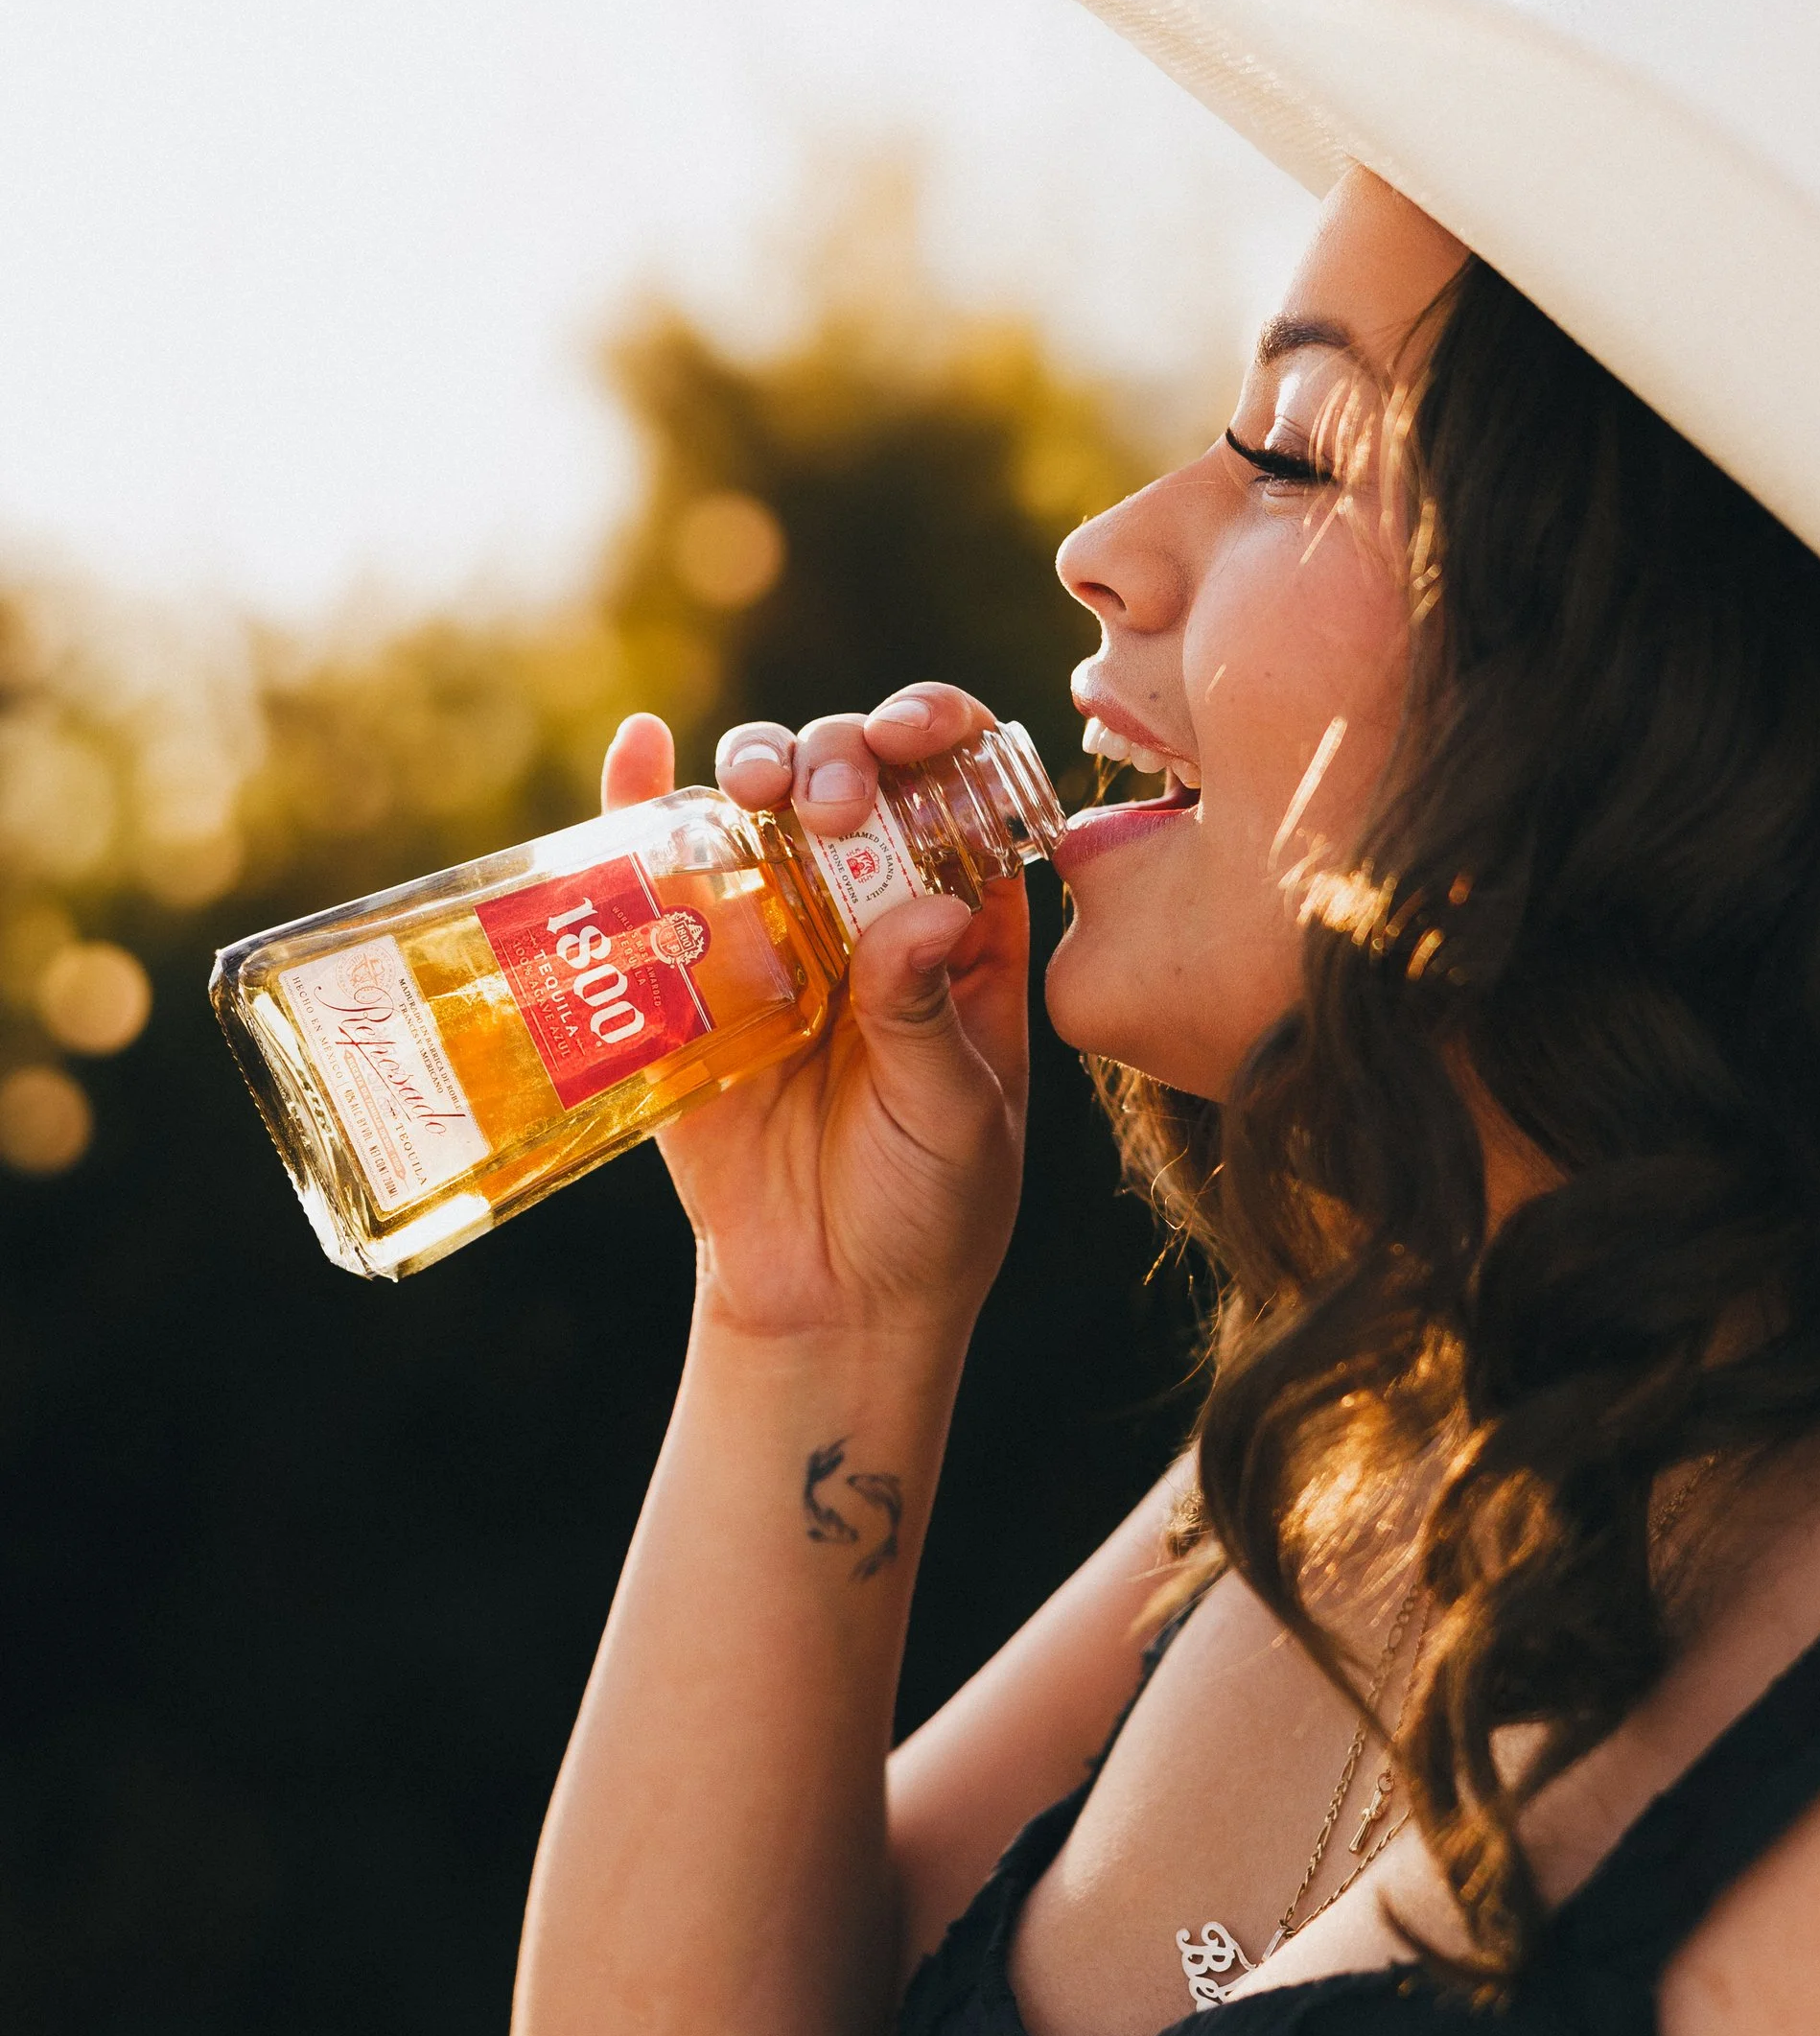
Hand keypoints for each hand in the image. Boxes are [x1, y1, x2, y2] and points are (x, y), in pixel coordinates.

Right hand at [601, 690, 1031, 1348]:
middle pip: (853, 776)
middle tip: (831, 796)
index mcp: (963, 925)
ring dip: (759, 763)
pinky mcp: (691, 974)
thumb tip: (934, 911)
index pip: (960, 790)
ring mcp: (777, 932)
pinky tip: (641, 747)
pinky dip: (644, 799)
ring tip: (759, 785)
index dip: (940, 733)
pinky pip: (662, 874)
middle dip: (841, 753)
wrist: (829, 1302)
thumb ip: (932, 1016)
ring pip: (763, 806)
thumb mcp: (954, 1116)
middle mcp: (870, 906)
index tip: (913, 733)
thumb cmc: (927, 1209)